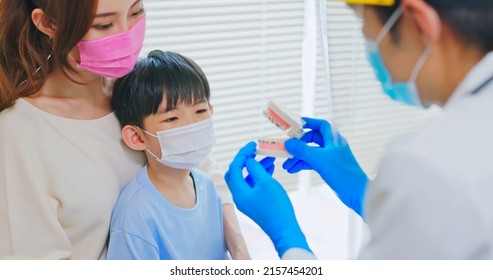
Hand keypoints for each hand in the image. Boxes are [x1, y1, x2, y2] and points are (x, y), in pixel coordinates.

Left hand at [225, 142, 310, 256]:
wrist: (284, 228)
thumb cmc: (276, 207)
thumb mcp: (266, 182)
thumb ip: (255, 169)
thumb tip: (248, 161)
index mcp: (238, 191)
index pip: (235, 167)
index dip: (243, 154)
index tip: (252, 145)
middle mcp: (239, 196)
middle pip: (236, 173)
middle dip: (246, 160)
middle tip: (256, 151)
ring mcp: (246, 201)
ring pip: (246, 179)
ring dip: (256, 167)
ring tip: (269, 158)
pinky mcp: (254, 204)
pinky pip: (253, 186)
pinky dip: (259, 176)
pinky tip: (270, 169)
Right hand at [283, 117, 369, 216]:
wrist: (356, 192)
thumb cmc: (344, 174)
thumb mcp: (319, 159)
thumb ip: (302, 150)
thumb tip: (289, 143)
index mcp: (334, 139)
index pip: (320, 124)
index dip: (308, 123)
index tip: (295, 124)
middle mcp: (332, 145)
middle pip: (312, 139)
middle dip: (298, 144)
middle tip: (286, 148)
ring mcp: (330, 156)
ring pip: (310, 152)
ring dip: (298, 157)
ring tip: (286, 165)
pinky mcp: (328, 167)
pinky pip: (312, 162)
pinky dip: (302, 164)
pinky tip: (293, 169)